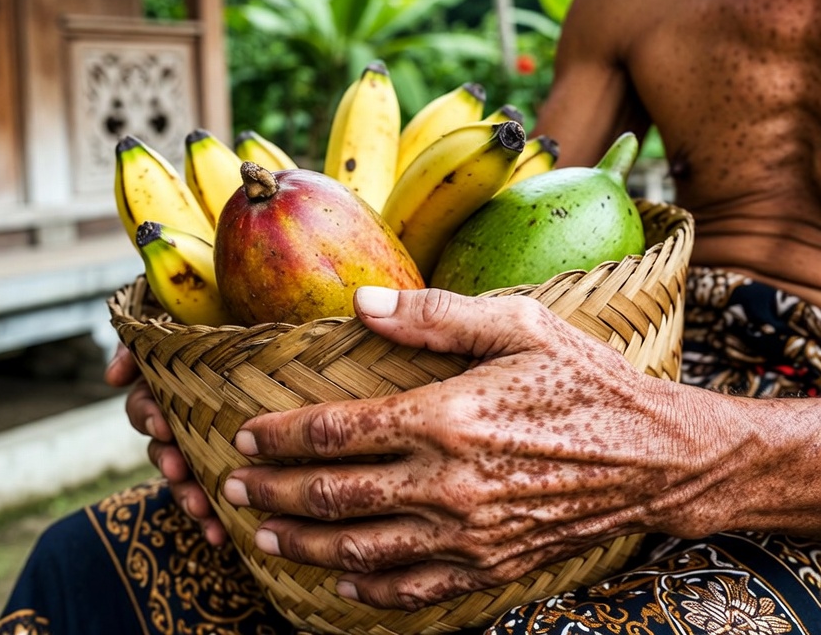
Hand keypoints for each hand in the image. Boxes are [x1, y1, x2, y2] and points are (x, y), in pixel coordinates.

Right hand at [106, 344, 226, 544]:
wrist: (286, 346)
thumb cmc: (234, 328)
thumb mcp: (196, 325)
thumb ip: (148, 343)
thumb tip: (112, 379)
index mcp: (173, 388)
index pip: (144, 405)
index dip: (147, 416)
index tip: (162, 425)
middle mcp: (183, 421)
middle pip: (161, 447)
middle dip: (168, 462)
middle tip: (179, 469)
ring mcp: (204, 447)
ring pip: (184, 479)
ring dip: (186, 495)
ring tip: (202, 509)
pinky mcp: (230, 469)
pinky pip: (213, 499)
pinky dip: (211, 520)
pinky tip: (219, 536)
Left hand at [221, 286, 738, 609]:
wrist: (657, 457)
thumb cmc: (585, 380)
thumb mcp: (518, 324)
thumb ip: (434, 316)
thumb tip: (362, 301)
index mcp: (447, 417)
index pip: (339, 432)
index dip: (283, 437)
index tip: (246, 437)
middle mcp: (450, 484)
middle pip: (336, 497)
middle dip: (276, 493)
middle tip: (234, 489)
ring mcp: (470, 535)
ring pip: (363, 550)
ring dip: (306, 545)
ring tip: (265, 534)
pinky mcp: (493, 565)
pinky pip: (416, 590)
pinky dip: (369, 588)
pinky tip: (341, 578)